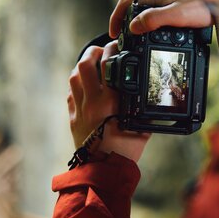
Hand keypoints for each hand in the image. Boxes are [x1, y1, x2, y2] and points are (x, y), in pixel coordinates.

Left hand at [68, 41, 149, 161]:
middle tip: (100, 51)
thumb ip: (142, 109)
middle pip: (85, 65)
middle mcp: (92, 101)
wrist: (104, 172)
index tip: (116, 46)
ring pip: (74, 77)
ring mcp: (79, 109)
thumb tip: (148, 98)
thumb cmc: (125, 151)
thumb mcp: (141, 126)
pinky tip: (84, 86)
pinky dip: (76, 86)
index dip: (111, 50)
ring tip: (90, 65)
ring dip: (82, 67)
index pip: (108, 64)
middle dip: (92, 53)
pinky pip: (70, 95)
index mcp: (111, 100)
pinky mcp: (72, 118)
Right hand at [109, 0, 218, 37]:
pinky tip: (157, 30)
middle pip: (134, 5)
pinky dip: (151, 20)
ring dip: (138, 21)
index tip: (114, 34)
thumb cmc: (203, 6)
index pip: (125, 2)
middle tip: (124, 38)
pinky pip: (157, 9)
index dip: (116, 18)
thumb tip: (133, 27)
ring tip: (138, 37)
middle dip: (125, 21)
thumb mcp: (176, 15)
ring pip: (145, 8)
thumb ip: (153, 19)